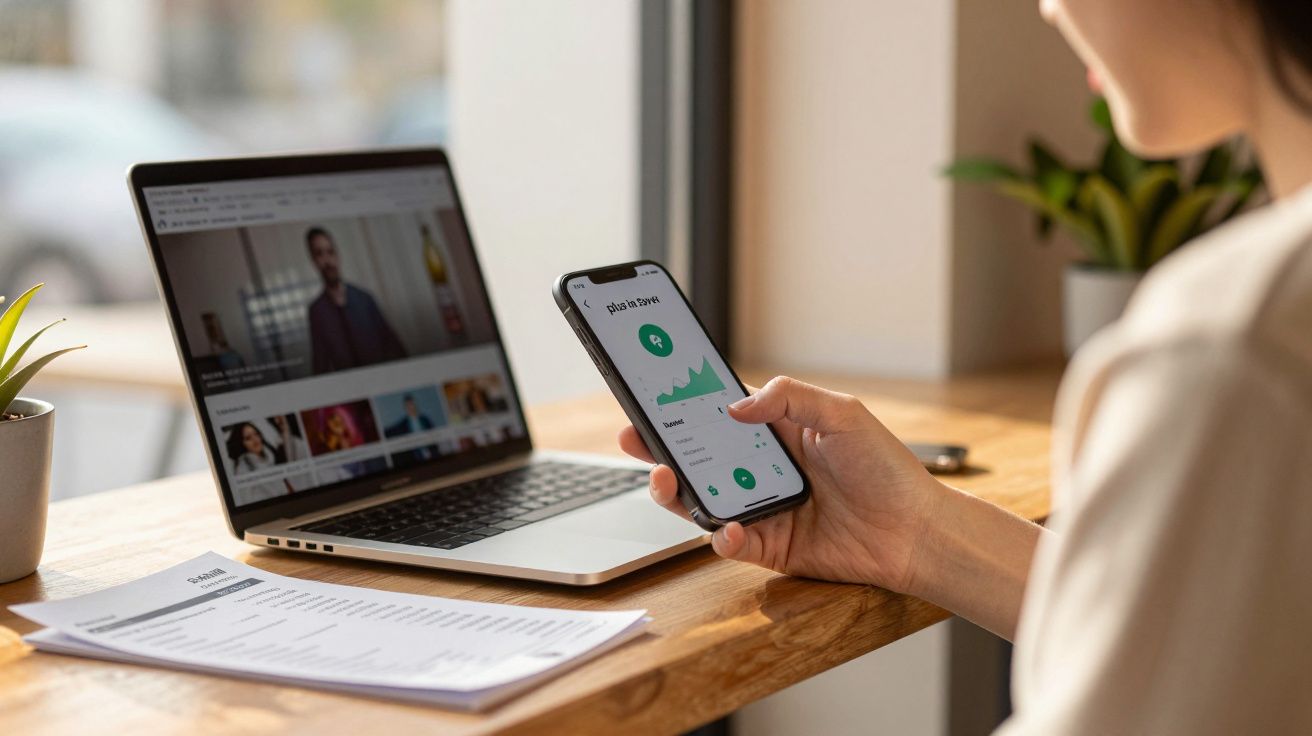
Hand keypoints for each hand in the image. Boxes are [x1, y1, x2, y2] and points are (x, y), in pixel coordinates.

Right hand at [619, 376, 947, 590]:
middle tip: (633, 436)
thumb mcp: (842, 413)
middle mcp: (762, 468)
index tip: (651, 393)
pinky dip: (721, 534)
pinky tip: (727, 527)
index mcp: (776, 430)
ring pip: (703, 499)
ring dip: (676, 491)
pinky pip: (730, 541)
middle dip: (660, 447)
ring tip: (663, 480)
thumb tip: (734, 405)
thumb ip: (789, 398)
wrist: (916, 531)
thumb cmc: (887, 468)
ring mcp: (762, 507)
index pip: (718, 412)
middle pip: (697, 456)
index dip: (683, 404)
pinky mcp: (769, 545)